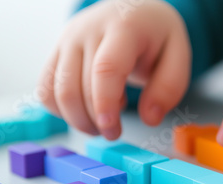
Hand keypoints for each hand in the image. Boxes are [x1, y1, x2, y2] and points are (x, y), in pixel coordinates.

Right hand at [38, 0, 190, 139]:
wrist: (132, 11)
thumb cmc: (154, 36)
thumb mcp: (178, 56)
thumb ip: (168, 88)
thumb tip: (149, 118)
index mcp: (123, 28)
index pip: (105, 68)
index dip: (104, 103)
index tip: (111, 129)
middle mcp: (88, 31)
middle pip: (76, 86)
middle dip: (93, 120)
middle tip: (114, 132)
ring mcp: (67, 40)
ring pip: (56, 91)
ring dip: (76, 119)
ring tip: (99, 123)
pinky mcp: (55, 52)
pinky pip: (45, 90)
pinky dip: (60, 110)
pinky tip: (83, 111)